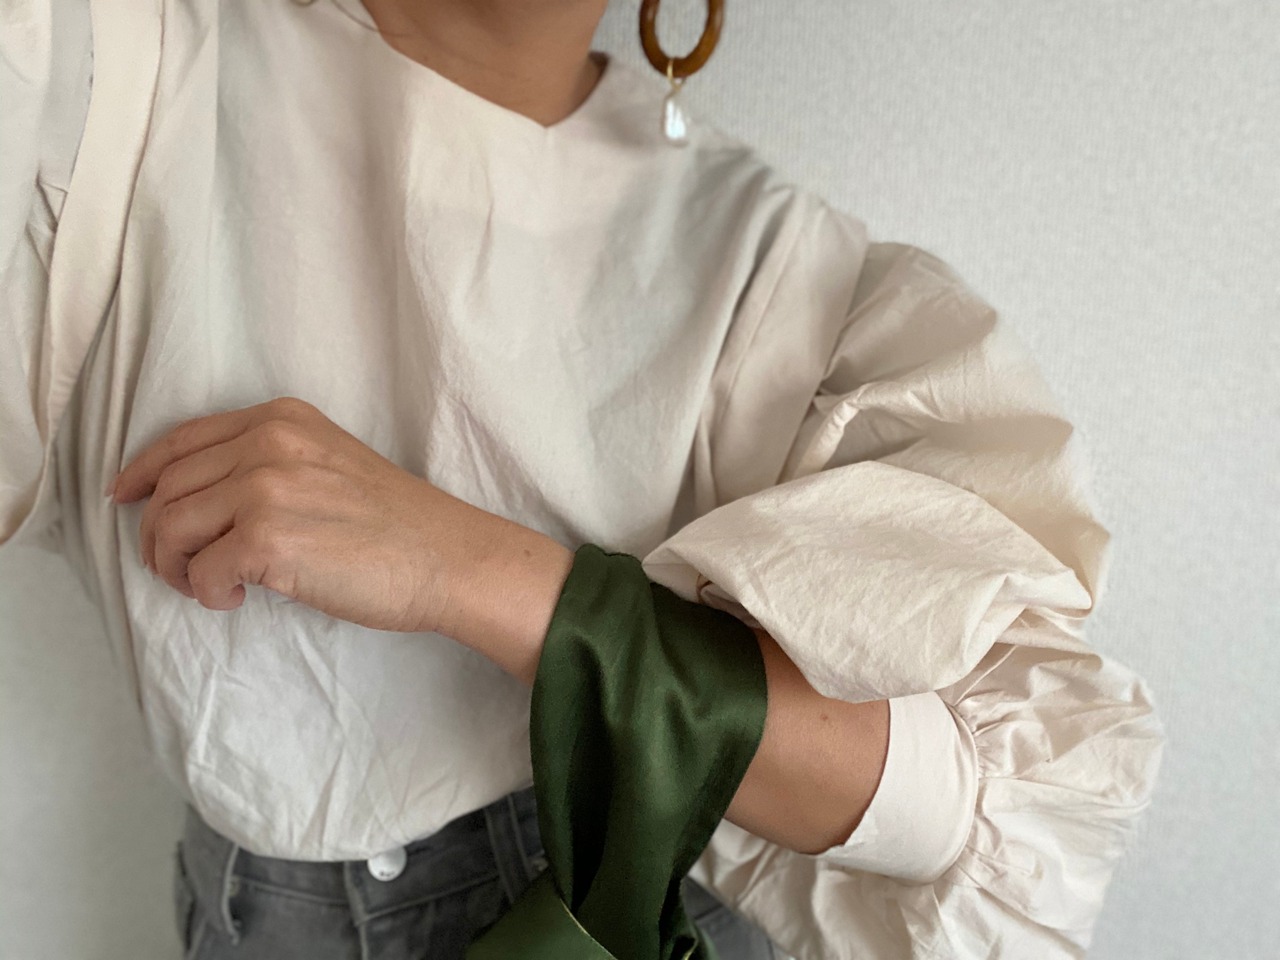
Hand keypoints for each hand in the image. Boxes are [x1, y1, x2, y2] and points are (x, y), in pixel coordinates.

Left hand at [110, 396, 473, 633]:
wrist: (445, 557)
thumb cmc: (395, 523)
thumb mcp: (329, 463)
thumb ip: (268, 461)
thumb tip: (198, 499)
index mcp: (281, 420)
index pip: (183, 439)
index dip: (143, 472)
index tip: (125, 498)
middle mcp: (268, 443)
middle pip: (168, 487)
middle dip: (157, 534)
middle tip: (177, 567)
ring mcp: (266, 489)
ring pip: (171, 529)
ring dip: (176, 567)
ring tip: (209, 585)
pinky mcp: (268, 541)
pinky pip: (201, 573)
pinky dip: (208, 594)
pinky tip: (239, 598)